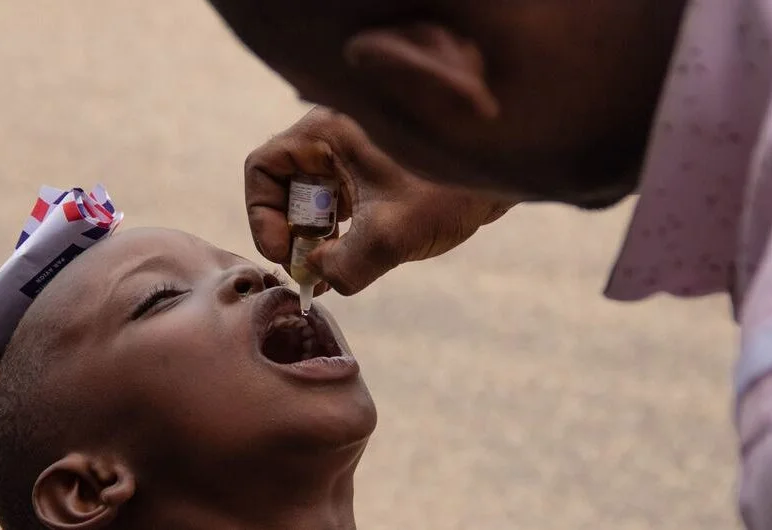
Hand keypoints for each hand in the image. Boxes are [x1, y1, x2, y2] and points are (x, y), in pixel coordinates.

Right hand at [245, 107, 515, 294]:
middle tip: (308, 268)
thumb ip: (345, 266)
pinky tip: (349, 264)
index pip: (264, 167)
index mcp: (328, 132)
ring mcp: (355, 155)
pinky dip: (338, 234)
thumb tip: (319, 278)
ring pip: (312, 197)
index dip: (263, 215)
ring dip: (315, 237)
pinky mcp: (375, 175)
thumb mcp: (392, 235)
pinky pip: (339, 203)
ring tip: (329, 270)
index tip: (286, 253)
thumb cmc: (452, 191)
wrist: (509, 174)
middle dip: (291, 231)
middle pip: (284, 186)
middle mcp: (335, 137)